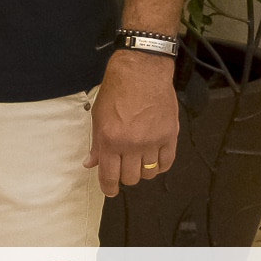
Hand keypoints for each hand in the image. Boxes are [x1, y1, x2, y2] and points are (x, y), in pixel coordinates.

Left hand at [85, 49, 179, 195]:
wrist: (141, 70)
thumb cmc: (117, 89)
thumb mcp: (98, 115)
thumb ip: (96, 143)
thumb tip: (91, 163)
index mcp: (111, 140)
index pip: (109, 176)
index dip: (108, 188)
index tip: (109, 190)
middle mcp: (132, 144)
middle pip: (130, 178)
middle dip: (124, 177)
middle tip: (123, 168)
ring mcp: (152, 141)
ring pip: (148, 173)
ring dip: (142, 171)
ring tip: (138, 160)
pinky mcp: (169, 135)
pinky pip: (166, 162)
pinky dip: (160, 166)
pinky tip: (154, 159)